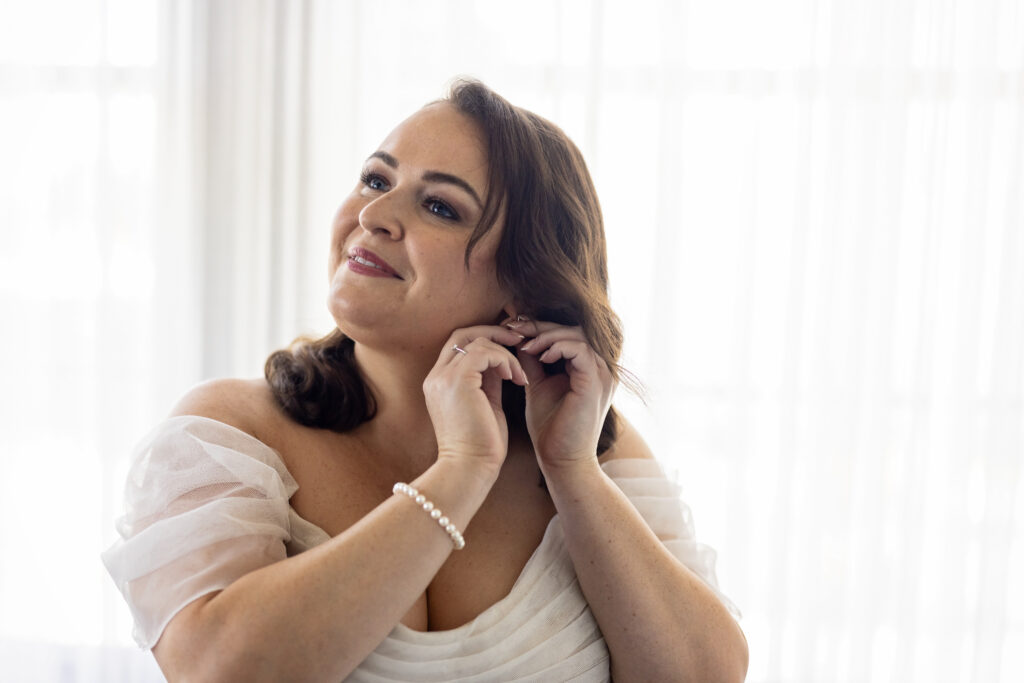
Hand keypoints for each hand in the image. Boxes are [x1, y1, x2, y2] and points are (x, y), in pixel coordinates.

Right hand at [423, 325, 529, 473]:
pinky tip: (515, 378)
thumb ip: (488, 380)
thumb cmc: (480, 445)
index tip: (509, 348)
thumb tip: (502, 362)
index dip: (485, 339)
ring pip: (477, 342)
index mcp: (438, 382)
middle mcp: (436, 376)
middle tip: (519, 341)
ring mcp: (443, 377)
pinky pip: (484, 352)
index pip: (458, 344)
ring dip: (504, 353)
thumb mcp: (485, 404)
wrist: (469, 469)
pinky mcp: (457, 381)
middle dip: (494, 333)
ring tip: (519, 375)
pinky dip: (504, 360)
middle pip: (463, 333)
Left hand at [509, 319, 615, 469]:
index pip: (567, 333)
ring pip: (577, 334)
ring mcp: (602, 374)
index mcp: (588, 368)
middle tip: (513, 328)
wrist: (562, 462)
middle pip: (573, 328)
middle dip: (540, 326)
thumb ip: (532, 361)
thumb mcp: (538, 386)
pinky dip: (558, 347)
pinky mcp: (596, 383)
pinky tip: (539, 355)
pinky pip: (580, 350)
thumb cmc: (551, 430)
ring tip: (524, 345)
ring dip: (546, 335)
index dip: (540, 327)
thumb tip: (517, 337)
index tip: (512, 328)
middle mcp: (600, 368)